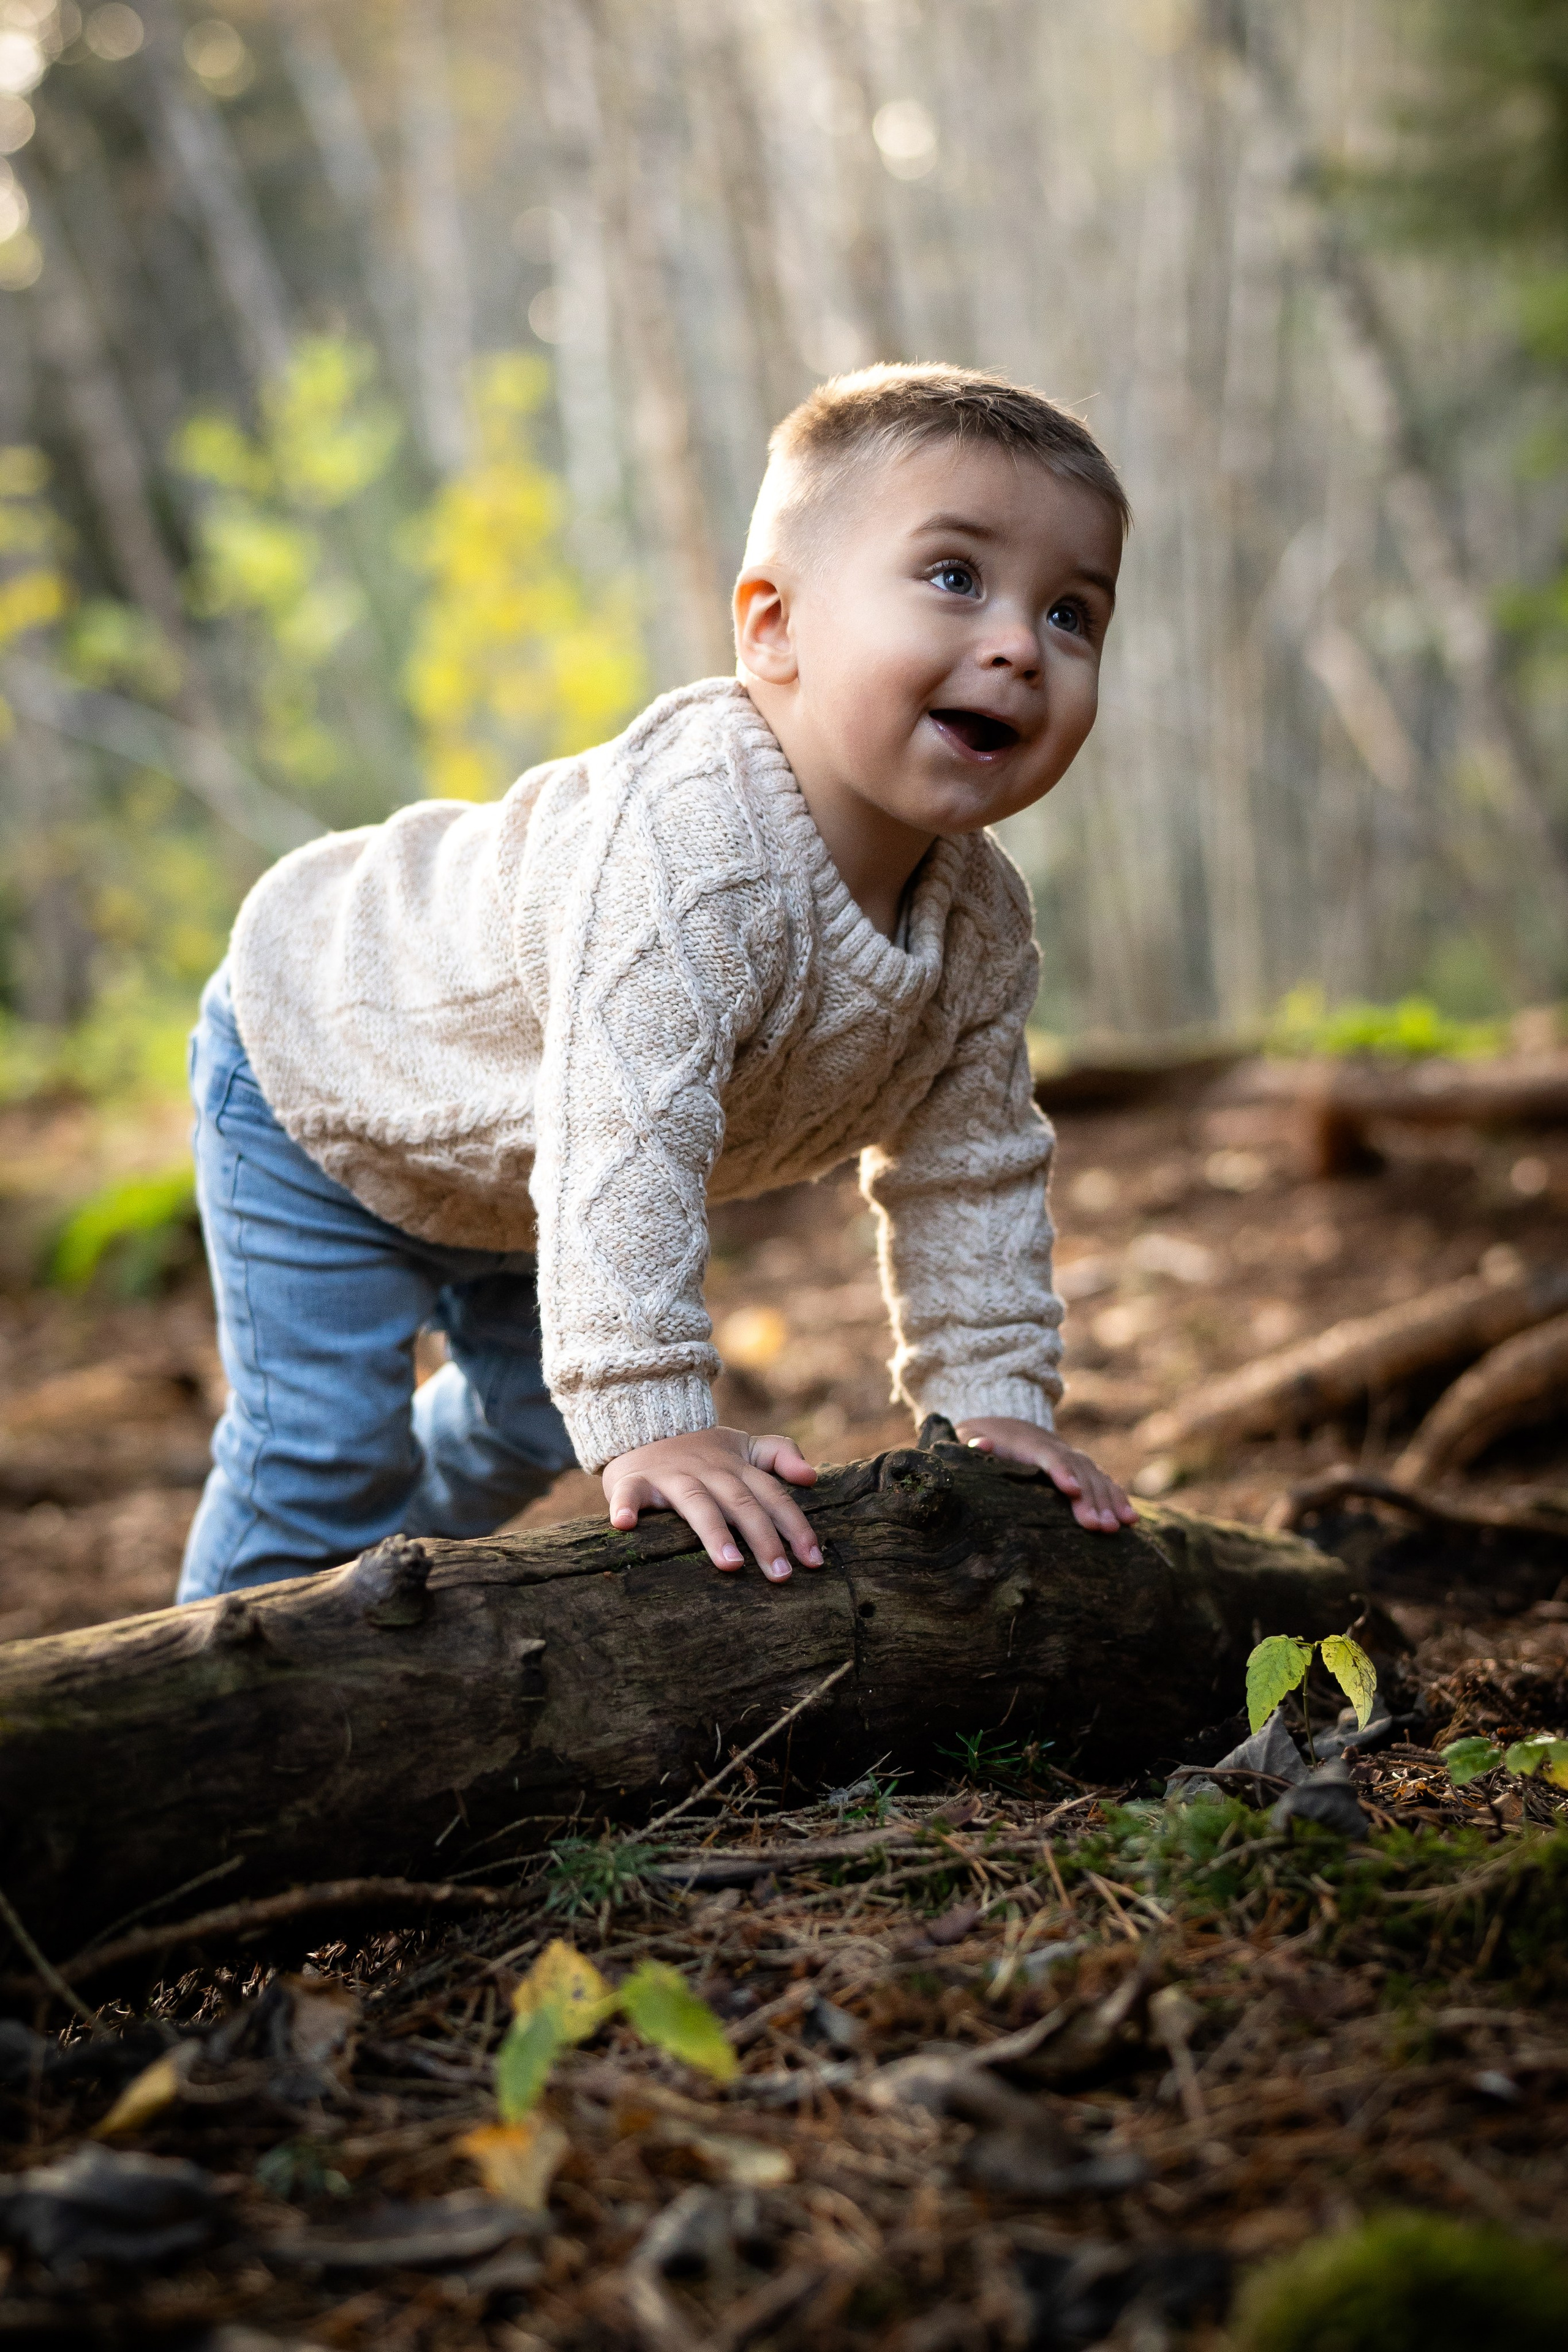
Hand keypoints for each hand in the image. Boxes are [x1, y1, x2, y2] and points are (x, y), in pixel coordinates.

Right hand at [603, 1425, 820, 1583]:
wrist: (643, 1428)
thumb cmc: (699, 1451)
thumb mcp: (741, 1445)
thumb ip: (778, 1454)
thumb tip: (811, 1477)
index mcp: (736, 1466)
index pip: (773, 1496)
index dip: (795, 1526)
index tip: (813, 1560)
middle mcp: (708, 1470)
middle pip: (742, 1503)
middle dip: (764, 1539)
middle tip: (781, 1575)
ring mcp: (671, 1475)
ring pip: (696, 1503)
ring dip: (714, 1532)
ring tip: (730, 1564)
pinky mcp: (635, 1480)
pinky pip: (630, 1493)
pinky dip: (626, 1506)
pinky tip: (624, 1525)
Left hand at [954, 1416, 1135, 1533]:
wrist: (1003, 1425)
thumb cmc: (979, 1438)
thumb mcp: (968, 1436)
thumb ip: (972, 1441)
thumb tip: (981, 1444)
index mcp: (1029, 1443)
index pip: (1049, 1456)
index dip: (1062, 1471)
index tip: (1072, 1490)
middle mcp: (1057, 1449)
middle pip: (1078, 1471)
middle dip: (1090, 1498)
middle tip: (1098, 1526)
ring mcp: (1072, 1459)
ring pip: (1096, 1477)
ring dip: (1109, 1501)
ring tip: (1118, 1526)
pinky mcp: (1081, 1470)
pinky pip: (1104, 1482)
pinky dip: (1118, 1498)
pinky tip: (1130, 1519)